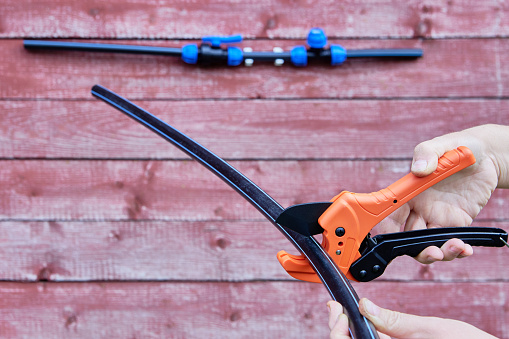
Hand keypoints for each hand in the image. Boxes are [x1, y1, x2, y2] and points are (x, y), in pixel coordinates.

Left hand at [327, 299, 496, 338]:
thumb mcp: (429, 328)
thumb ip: (395, 321)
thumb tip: (366, 307)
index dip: (338, 329)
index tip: (337, 310)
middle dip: (339, 329)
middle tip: (335, 310)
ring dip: (349, 333)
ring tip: (344, 315)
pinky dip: (365, 336)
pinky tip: (364, 325)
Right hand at [378, 124, 507, 262]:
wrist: (488, 156)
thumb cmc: (459, 146)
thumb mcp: (442, 145)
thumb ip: (428, 154)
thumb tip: (419, 169)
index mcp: (409, 191)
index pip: (390, 212)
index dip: (384, 226)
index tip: (386, 238)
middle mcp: (419, 207)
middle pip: (406, 235)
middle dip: (413, 248)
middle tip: (429, 251)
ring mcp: (437, 217)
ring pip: (427, 243)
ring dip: (436, 253)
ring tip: (453, 248)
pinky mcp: (457, 222)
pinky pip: (451, 241)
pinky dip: (457, 250)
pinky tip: (465, 249)